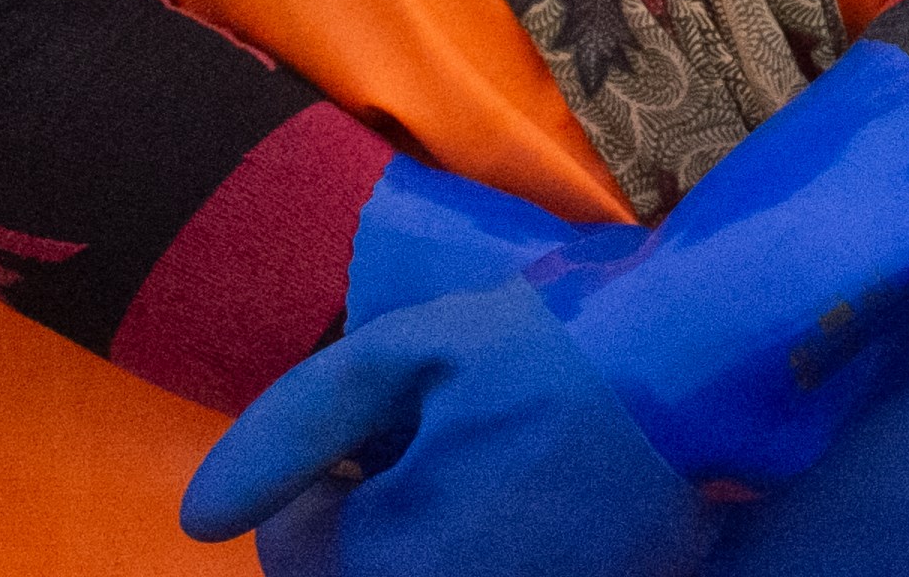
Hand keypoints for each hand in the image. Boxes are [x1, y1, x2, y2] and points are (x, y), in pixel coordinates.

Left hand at [185, 280, 711, 576]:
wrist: (709, 369)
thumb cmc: (552, 354)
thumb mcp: (404, 353)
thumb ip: (290, 429)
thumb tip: (199, 519)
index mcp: (384, 570)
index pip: (296, 545)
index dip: (334, 470)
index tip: (401, 413)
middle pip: (366, 564)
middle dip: (383, 506)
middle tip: (449, 431)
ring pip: (426, 565)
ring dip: (444, 526)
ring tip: (502, 458)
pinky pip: (505, 567)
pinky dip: (506, 542)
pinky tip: (547, 490)